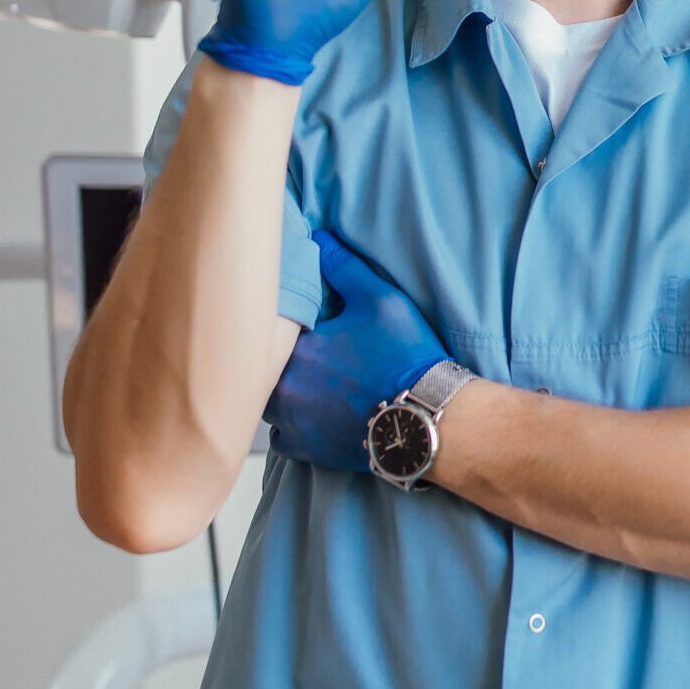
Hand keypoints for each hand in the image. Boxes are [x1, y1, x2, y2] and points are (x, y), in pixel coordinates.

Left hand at [264, 231, 451, 473]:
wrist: (428, 418)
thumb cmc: (406, 359)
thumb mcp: (380, 299)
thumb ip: (343, 267)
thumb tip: (317, 238)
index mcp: (296, 349)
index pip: (266, 331)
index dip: (279, 325)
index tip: (300, 324)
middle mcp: (283, 388)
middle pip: (261, 369)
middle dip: (277, 359)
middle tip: (306, 353)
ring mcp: (292, 422)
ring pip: (267, 403)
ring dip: (282, 392)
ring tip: (307, 383)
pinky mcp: (305, 450)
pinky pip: (281, 437)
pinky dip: (292, 426)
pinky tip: (313, 413)